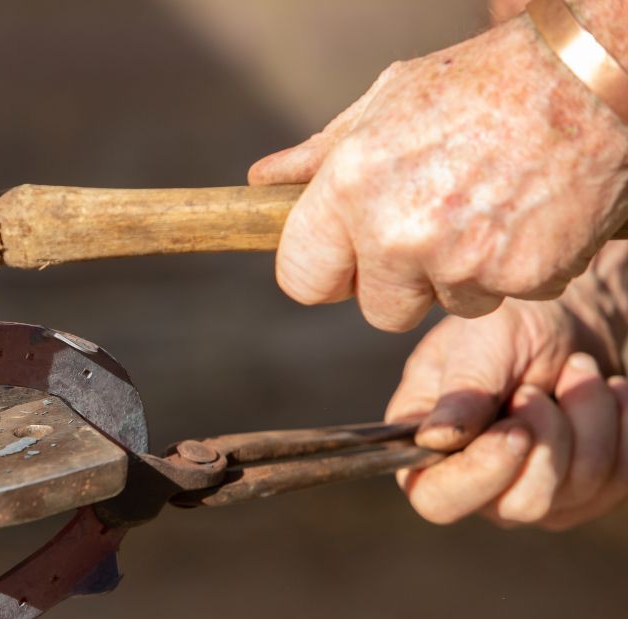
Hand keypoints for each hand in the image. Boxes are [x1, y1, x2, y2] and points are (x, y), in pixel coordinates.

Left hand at [250, 15, 627, 331]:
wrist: (589, 73)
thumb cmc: (480, 81)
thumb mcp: (386, 100)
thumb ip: (322, 154)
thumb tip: (265, 180)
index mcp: (352, 188)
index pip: (302, 280)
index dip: (326, 275)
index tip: (346, 263)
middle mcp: (399, 233)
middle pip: (378, 310)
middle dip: (400, 283)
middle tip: (431, 229)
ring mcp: (462, 261)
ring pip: (445, 305)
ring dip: (461, 273)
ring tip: (486, 208)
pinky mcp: (522, 277)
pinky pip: (505, 295)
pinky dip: (516, 266)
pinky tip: (526, 214)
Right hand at [387, 293, 627, 529]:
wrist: (565, 324)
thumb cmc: (505, 330)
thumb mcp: (476, 346)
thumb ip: (460, 392)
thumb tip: (433, 438)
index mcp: (425, 453)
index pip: (437, 499)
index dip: (480, 475)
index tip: (516, 429)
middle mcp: (475, 487)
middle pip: (521, 504)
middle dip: (549, 435)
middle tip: (537, 387)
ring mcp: (531, 497)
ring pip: (578, 488)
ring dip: (590, 417)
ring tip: (578, 372)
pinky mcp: (582, 495)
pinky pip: (618, 480)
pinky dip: (623, 425)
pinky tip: (611, 392)